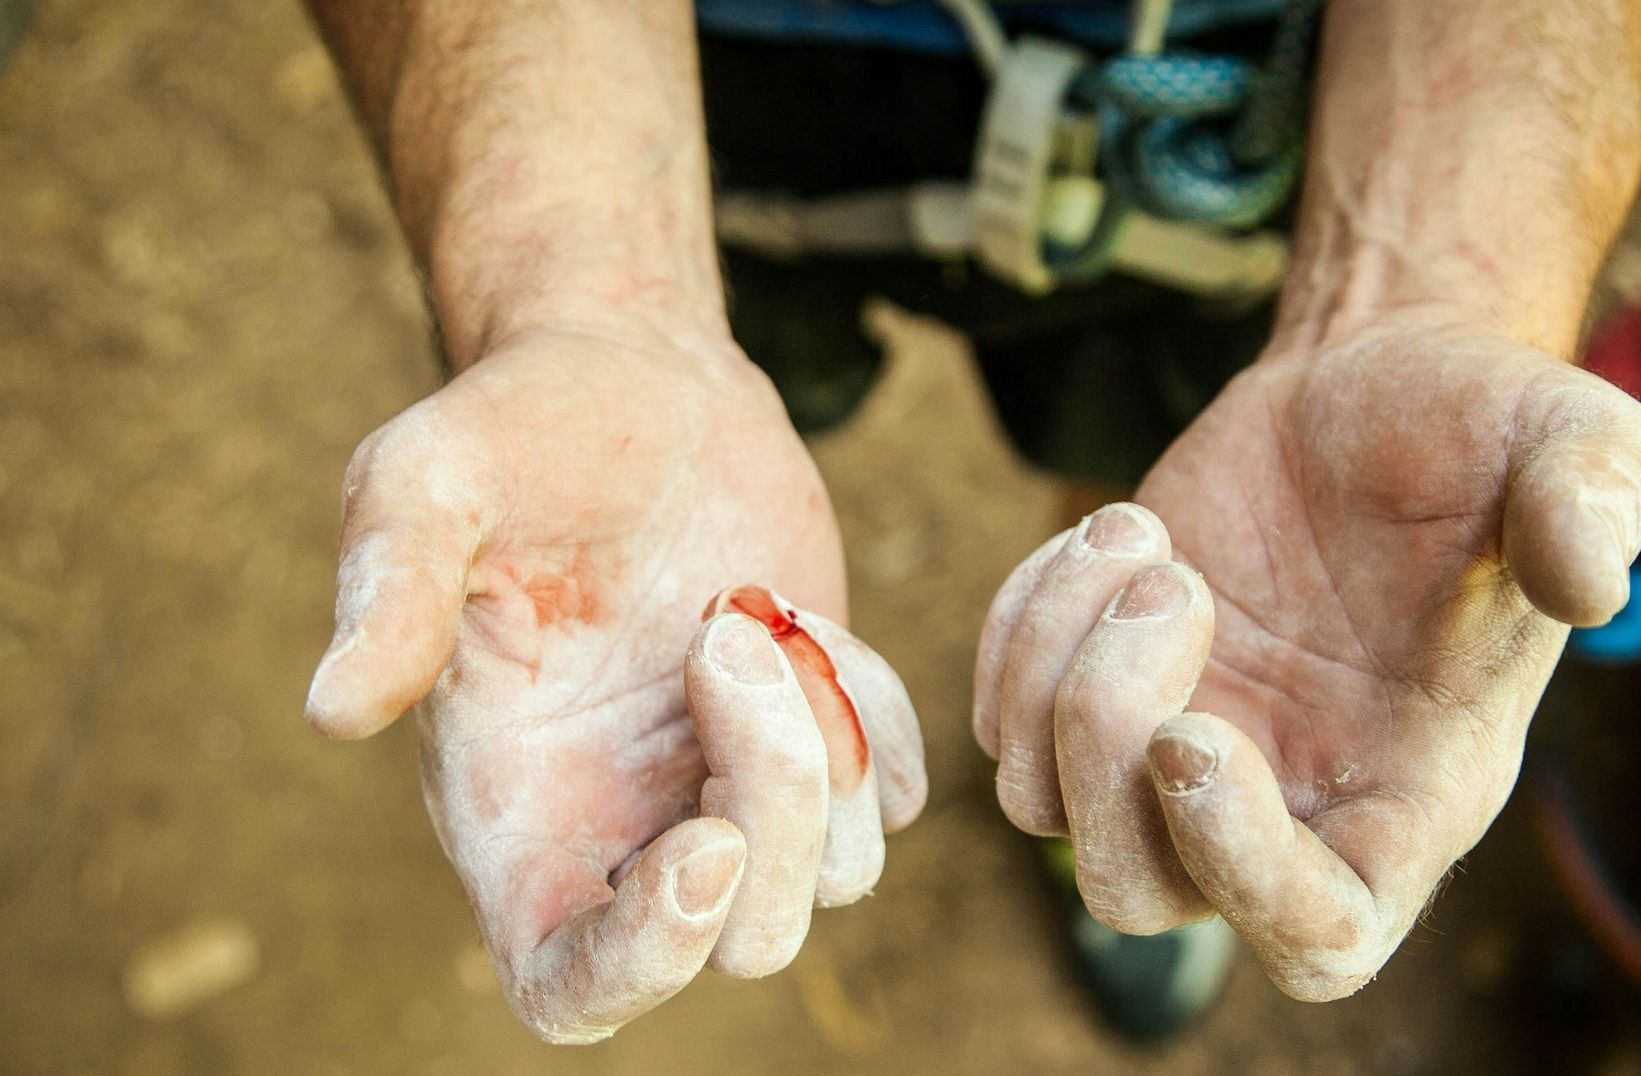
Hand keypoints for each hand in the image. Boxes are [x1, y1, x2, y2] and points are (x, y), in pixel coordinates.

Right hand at [305, 324, 925, 1041]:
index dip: (646, 964)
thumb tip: (330, 709)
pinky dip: (878, 723)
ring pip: (835, 877)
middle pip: (746, 940)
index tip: (703, 842)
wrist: (636, 379)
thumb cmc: (514, 432)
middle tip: (721, 637)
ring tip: (748, 612)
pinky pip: (892, 798)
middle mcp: (629, 824)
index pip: (575, 989)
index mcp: (518, 809)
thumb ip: (390, 593)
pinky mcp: (814, 734)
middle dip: (773, 803)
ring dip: (826, 749)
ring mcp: (731, 785)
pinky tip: (805, 619)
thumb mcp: (427, 483)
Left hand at [974, 319, 1640, 998]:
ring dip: (1054, 666)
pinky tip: (1105, 537)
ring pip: (1043, 809)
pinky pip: (1002, 719)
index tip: (1195, 734)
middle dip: (1105, 743)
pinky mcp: (1104, 684)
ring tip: (1139, 538)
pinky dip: (1019, 629)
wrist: (1373, 381)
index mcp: (1410, 791)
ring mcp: (1181, 745)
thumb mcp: (1574, 442)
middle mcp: (1287, 798)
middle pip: (1133, 893)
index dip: (1240, 874)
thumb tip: (1585, 583)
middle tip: (1172, 589)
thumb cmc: (1484, 429)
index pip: (1318, 937)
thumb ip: (1594, 502)